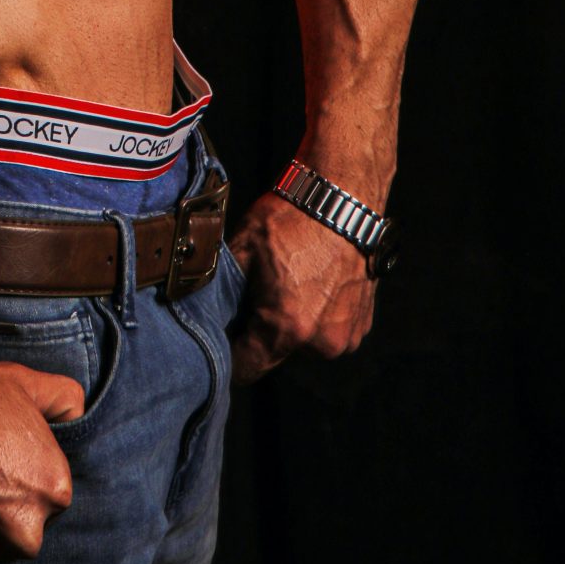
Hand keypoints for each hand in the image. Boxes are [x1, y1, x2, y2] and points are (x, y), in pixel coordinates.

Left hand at [227, 192, 374, 384]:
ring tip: (290, 281)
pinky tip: (313, 281)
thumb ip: (220, 288)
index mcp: (287, 327)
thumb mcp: (242, 247)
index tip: (224, 333)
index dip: (228, 352)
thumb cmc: (292, 218)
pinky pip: (329, 329)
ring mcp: (347, 334)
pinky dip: (319, 313)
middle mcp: (321, 342)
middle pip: (275, 353)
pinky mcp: (363, 322)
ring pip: (303, 341)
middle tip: (258, 291)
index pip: (246, 368)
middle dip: (261, 330)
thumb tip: (201, 308)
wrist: (342, 195)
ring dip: (293, 323)